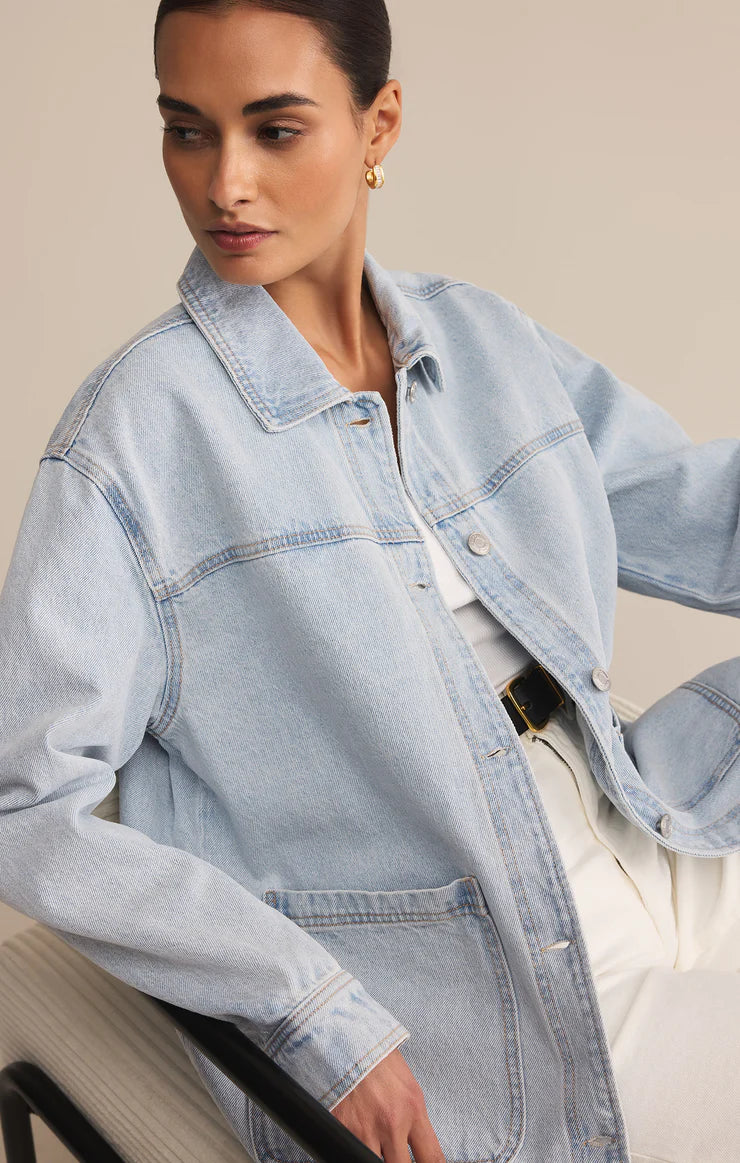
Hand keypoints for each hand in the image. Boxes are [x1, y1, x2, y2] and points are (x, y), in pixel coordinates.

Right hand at [330, 1046, 445, 1161]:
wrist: (344, 1038)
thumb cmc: (376, 1056)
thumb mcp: (406, 1084)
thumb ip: (412, 1117)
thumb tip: (415, 1145)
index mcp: (413, 1109)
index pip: (432, 1157)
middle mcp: (393, 1124)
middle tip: (397, 1158)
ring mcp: (366, 1130)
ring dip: (375, 1158)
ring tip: (374, 1147)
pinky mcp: (342, 1129)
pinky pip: (349, 1153)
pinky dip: (352, 1152)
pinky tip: (355, 1142)